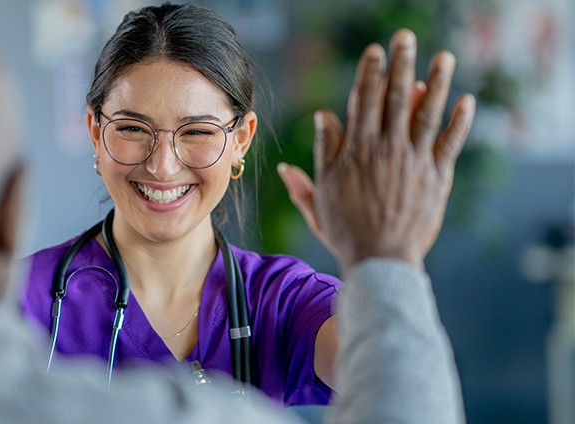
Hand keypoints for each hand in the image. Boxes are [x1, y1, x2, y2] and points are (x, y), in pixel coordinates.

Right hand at [277, 29, 475, 270]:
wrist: (380, 260)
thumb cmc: (345, 231)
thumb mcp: (321, 194)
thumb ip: (321, 154)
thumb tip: (321, 118)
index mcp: (356, 151)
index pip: (363, 102)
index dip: (369, 73)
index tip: (374, 51)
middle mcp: (386, 149)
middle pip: (395, 98)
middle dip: (401, 64)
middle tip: (405, 38)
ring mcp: (414, 161)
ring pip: (427, 113)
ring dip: (437, 82)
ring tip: (444, 58)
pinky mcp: (436, 177)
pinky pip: (450, 143)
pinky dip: (460, 121)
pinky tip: (466, 101)